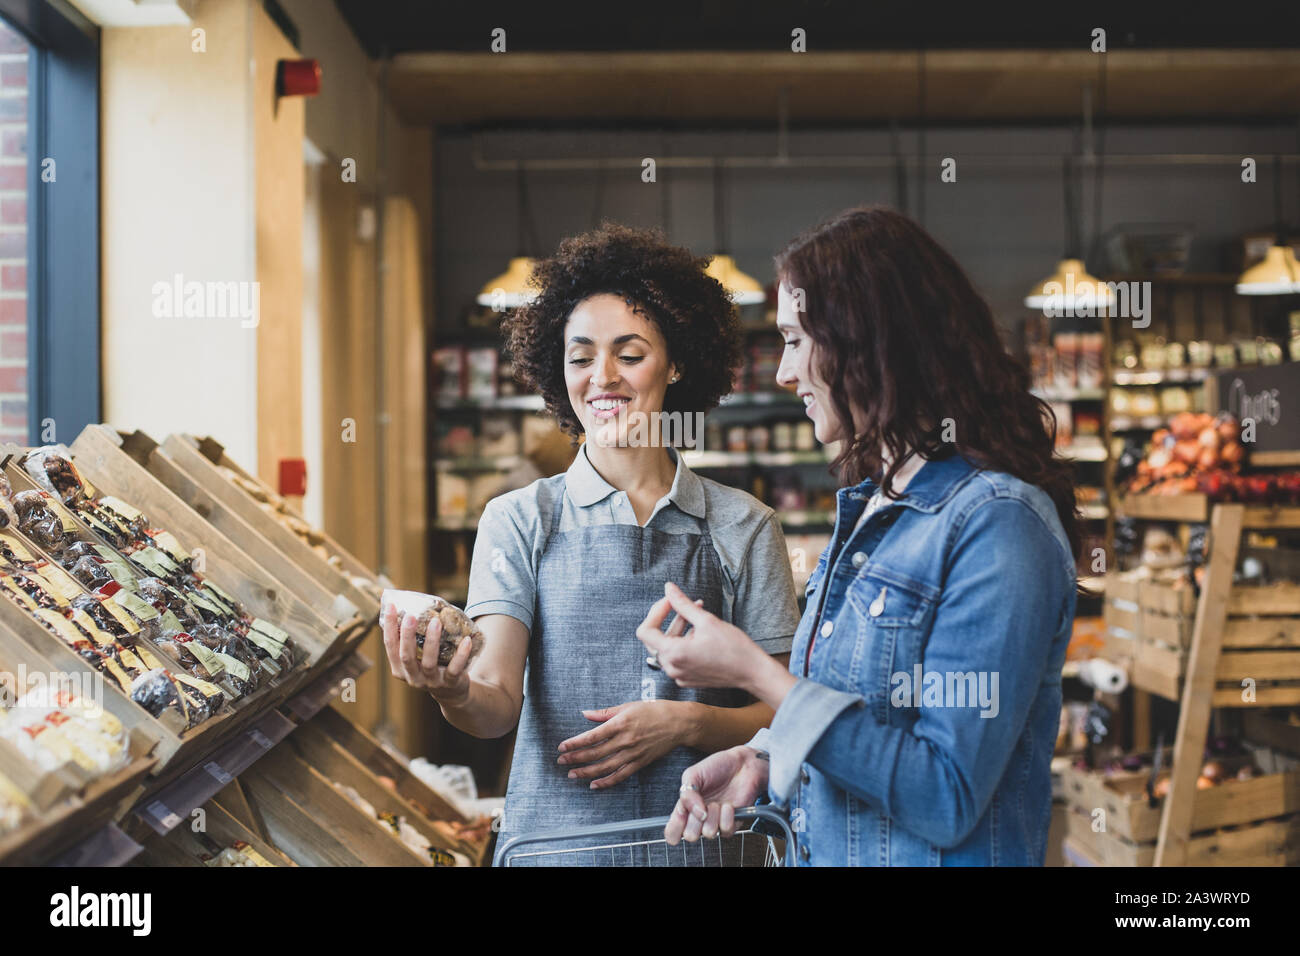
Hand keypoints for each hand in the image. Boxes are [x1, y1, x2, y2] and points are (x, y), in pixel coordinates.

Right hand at [381, 603, 472, 704]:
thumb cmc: (431, 665)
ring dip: (432, 642)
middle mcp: (413, 677)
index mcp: (400, 668)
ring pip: (428, 662)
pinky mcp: (450, 683)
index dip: (389, 626)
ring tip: (436, 622)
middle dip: (407, 636)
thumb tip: (409, 604)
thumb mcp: (417, 655)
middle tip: (410, 616)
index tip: (390, 606)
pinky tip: (466, 640)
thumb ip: (412, 638)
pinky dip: (461, 655)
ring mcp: (431, 682)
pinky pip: (455, 669)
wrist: (451, 692)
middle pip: (406, 656)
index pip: (390, 646)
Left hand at [556, 700, 691, 789]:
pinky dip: (606, 782)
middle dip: (575, 759)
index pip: (591, 736)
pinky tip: (594, 784)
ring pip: (605, 767)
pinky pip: (620, 775)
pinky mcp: (640, 763)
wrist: (679, 723)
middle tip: (561, 762)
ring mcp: (632, 753)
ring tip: (572, 775)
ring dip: (586, 772)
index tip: (562, 747)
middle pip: (595, 753)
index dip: (574, 743)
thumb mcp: (628, 706)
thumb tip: (585, 714)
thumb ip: (605, 713)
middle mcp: (625, 740)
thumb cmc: (654, 711)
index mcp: (620, 723)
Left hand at [636, 581, 765, 689]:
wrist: (752, 672)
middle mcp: (672, 668)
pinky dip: (684, 643)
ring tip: (698, 617)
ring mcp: (679, 676)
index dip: (656, 612)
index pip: (645, 631)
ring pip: (667, 648)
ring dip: (678, 629)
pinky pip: (677, 658)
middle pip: (654, 639)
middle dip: (668, 619)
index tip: (671, 602)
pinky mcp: (687, 679)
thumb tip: (668, 588)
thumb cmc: (733, 647)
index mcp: (673, 654)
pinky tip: (701, 634)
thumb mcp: (706, 620)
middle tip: (686, 606)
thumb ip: (683, 604)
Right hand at [666, 746, 769, 844]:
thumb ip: (687, 794)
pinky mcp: (732, 823)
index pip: (672, 831)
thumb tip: (697, 814)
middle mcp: (699, 818)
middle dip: (696, 821)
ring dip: (713, 815)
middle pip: (690, 835)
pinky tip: (728, 805)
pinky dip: (727, 815)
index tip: (682, 816)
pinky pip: (726, 830)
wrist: (742, 764)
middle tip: (702, 806)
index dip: (674, 831)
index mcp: (685, 808)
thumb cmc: (717, 767)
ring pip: (709, 833)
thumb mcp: (693, 774)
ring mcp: (715, 822)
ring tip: (717, 802)